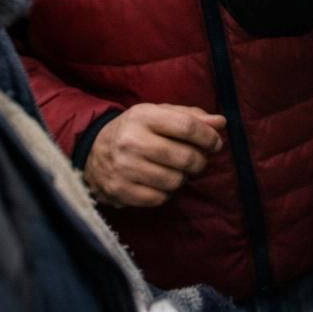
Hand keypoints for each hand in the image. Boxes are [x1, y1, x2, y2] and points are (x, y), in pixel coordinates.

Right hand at [83, 103, 225, 207]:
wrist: (92, 148)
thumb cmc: (136, 129)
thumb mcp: (160, 114)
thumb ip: (192, 116)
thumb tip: (221, 123)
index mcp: (143, 116)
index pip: (187, 127)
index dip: (208, 137)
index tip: (215, 143)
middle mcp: (131, 141)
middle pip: (185, 157)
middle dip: (200, 161)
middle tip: (198, 160)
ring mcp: (123, 168)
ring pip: (175, 181)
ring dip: (183, 178)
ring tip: (177, 170)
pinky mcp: (119, 190)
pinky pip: (159, 198)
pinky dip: (166, 192)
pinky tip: (160, 182)